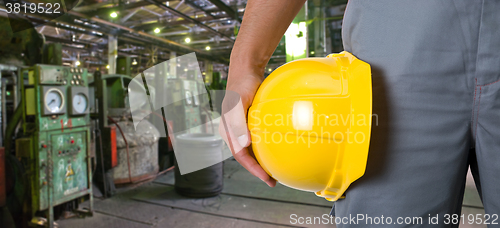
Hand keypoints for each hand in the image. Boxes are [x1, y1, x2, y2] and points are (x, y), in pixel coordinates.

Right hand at [218, 0, 304, 186]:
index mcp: (228, 130)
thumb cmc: (241, 84)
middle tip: (273, 180)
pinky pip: (258, 137)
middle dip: (258, 170)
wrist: (246, 68)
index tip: (267, 178)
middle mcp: (234, 131)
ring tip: (275, 168)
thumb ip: (238, 123)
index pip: (240, 156)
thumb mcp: (238, 102)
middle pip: (246, 156)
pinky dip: (266, 145)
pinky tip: (279, 145)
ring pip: (251, 149)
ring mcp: (242, 126)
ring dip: (262, 160)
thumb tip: (244, 145)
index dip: (253, 169)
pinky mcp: (250, 121)